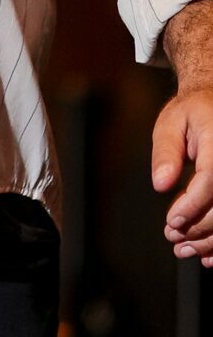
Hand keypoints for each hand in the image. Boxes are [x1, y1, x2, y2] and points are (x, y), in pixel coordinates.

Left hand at [152, 88, 212, 266]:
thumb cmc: (192, 112)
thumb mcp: (171, 123)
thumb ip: (166, 152)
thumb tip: (161, 185)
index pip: (211, 179)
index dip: (192, 205)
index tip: (171, 221)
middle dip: (198, 228)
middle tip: (172, 239)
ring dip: (211, 240)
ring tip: (184, 249)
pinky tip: (209, 255)